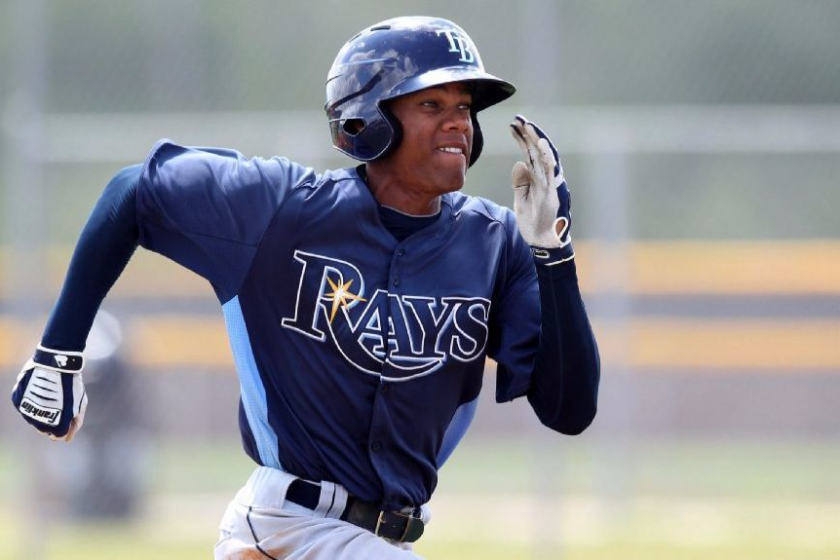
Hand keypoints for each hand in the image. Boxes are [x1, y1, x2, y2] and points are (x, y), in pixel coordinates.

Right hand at [11, 345, 87, 441]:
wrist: (54, 364)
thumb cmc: (70, 384)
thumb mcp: (79, 403)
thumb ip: (75, 422)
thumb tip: (67, 437)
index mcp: (56, 424)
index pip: (58, 436)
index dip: (64, 428)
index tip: (68, 418)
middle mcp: (38, 422)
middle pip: (44, 429)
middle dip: (52, 421)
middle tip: (59, 405)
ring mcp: (26, 411)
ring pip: (33, 418)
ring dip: (41, 412)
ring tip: (50, 395)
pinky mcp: (17, 400)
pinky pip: (24, 406)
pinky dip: (31, 401)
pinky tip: (39, 391)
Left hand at [510, 114, 573, 263]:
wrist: (542, 243)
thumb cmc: (534, 221)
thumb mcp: (522, 198)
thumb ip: (521, 181)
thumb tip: (519, 163)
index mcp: (538, 178)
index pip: (530, 153)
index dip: (522, 139)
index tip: (512, 124)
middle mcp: (547, 178)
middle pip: (538, 151)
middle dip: (529, 133)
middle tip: (519, 118)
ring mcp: (552, 184)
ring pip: (546, 158)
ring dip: (537, 140)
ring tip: (529, 126)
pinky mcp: (553, 193)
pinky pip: (552, 172)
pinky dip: (547, 156)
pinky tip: (541, 144)